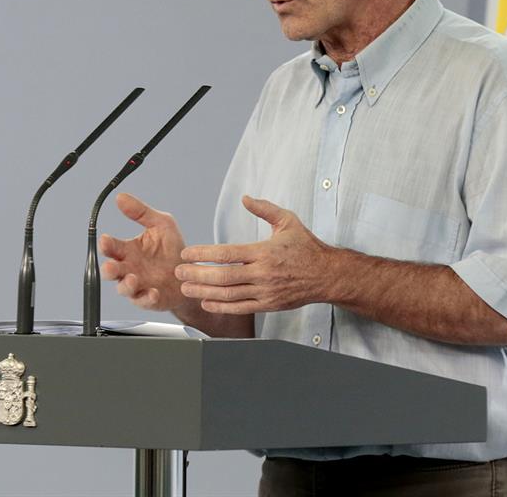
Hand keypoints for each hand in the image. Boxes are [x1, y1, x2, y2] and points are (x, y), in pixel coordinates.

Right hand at [100, 193, 188, 311]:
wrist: (191, 272)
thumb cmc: (173, 248)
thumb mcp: (161, 224)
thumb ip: (141, 212)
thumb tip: (121, 197)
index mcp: (128, 250)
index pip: (111, 246)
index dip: (106, 244)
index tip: (105, 240)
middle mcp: (129, 268)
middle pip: (110, 270)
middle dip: (108, 268)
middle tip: (111, 266)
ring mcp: (138, 285)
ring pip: (123, 288)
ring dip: (126, 285)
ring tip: (133, 279)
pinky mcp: (149, 299)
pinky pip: (143, 301)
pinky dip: (147, 298)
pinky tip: (154, 293)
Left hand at [175, 196, 334, 313]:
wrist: (327, 275)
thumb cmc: (306, 247)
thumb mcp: (288, 221)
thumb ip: (264, 208)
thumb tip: (245, 198)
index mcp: (264, 251)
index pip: (226, 253)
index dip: (203, 254)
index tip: (187, 253)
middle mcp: (263, 273)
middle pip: (222, 276)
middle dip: (196, 274)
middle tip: (179, 272)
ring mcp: (265, 291)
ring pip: (228, 294)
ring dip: (203, 291)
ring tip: (186, 287)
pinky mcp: (269, 305)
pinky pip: (240, 308)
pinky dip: (221, 306)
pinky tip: (206, 302)